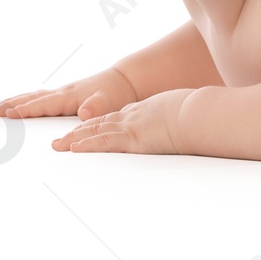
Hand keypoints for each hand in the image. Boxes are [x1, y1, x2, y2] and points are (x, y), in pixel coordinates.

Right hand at [0, 67, 138, 120]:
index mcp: (68, 96)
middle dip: (11, 105)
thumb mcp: (109, 101)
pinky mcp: (65, 96)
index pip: (42, 104)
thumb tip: (84, 114)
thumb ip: (96, 108)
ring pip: (33, 97)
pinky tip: (21, 105)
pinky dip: (26, 101)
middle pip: (31, 99)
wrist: (126, 81)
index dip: (24, 110)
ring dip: (15, 102)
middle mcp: (62, 93)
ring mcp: (62, 94)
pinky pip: (40, 99)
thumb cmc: (117, 92)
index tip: (7, 113)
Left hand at [52, 89, 192, 154]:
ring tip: (58, 146)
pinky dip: (88, 145)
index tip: (88, 125)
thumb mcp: (190, 113)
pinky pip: (105, 142)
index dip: (101, 121)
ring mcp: (133, 126)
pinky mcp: (134, 138)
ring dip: (74, 139)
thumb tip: (197, 125)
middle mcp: (136, 116)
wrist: (203, 110)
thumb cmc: (202, 112)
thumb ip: (185, 120)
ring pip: (96, 131)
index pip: (119, 116)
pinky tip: (73, 149)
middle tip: (62, 137)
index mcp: (149, 110)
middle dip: (80, 130)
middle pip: (101, 122)